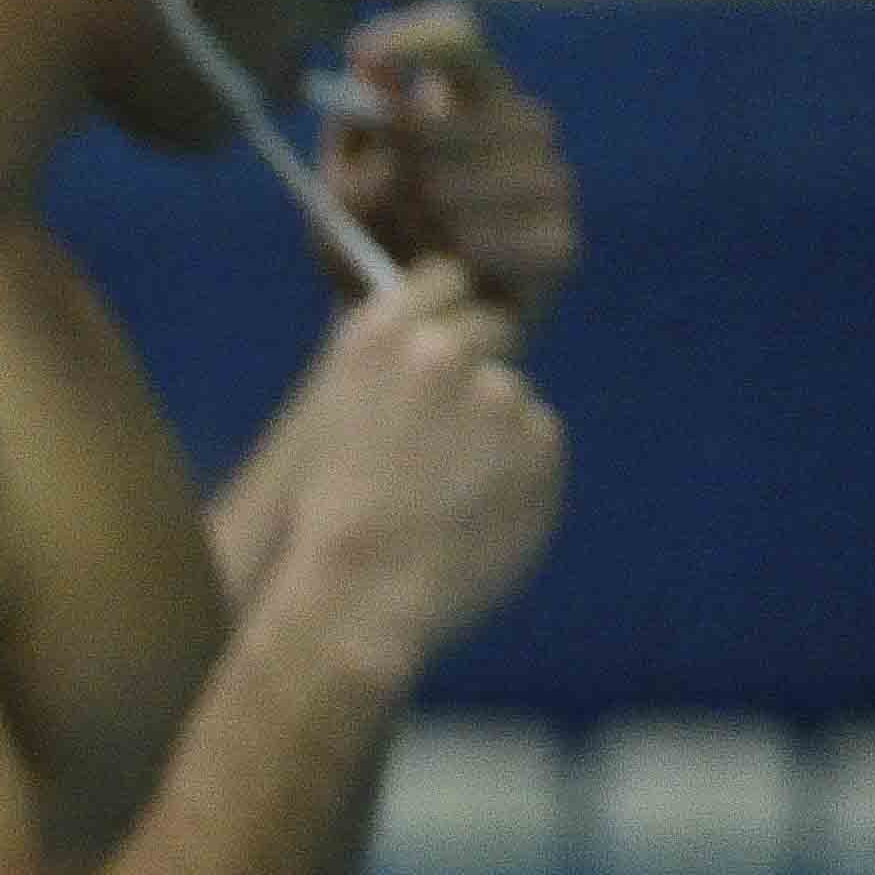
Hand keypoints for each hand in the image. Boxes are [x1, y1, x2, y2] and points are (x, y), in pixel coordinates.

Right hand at [253, 258, 565, 681]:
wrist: (358, 596)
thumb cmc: (333, 516)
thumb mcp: (334, 415)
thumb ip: (391, 363)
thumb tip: (441, 337)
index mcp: (381, 338)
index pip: (446, 277)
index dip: (446, 309)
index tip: (440, 341)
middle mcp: (444, 353)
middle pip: (492, 329)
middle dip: (476, 367)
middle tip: (444, 430)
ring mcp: (501, 397)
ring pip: (513, 397)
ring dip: (493, 432)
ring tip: (446, 491)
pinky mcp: (541, 443)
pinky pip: (536, 446)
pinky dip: (515, 474)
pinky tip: (473, 510)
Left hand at [317, 2, 575, 322]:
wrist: (390, 331)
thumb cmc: (365, 243)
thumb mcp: (337, 185)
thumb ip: (352, 128)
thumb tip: (369, 65)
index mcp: (465, 100)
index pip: (459, 37)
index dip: (416, 38)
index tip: (364, 58)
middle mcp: (521, 128)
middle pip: (471, 109)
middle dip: (409, 153)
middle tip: (381, 195)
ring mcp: (550, 184)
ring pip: (487, 175)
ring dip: (431, 213)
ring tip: (407, 240)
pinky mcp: (560, 244)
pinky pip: (511, 237)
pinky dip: (465, 255)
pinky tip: (446, 269)